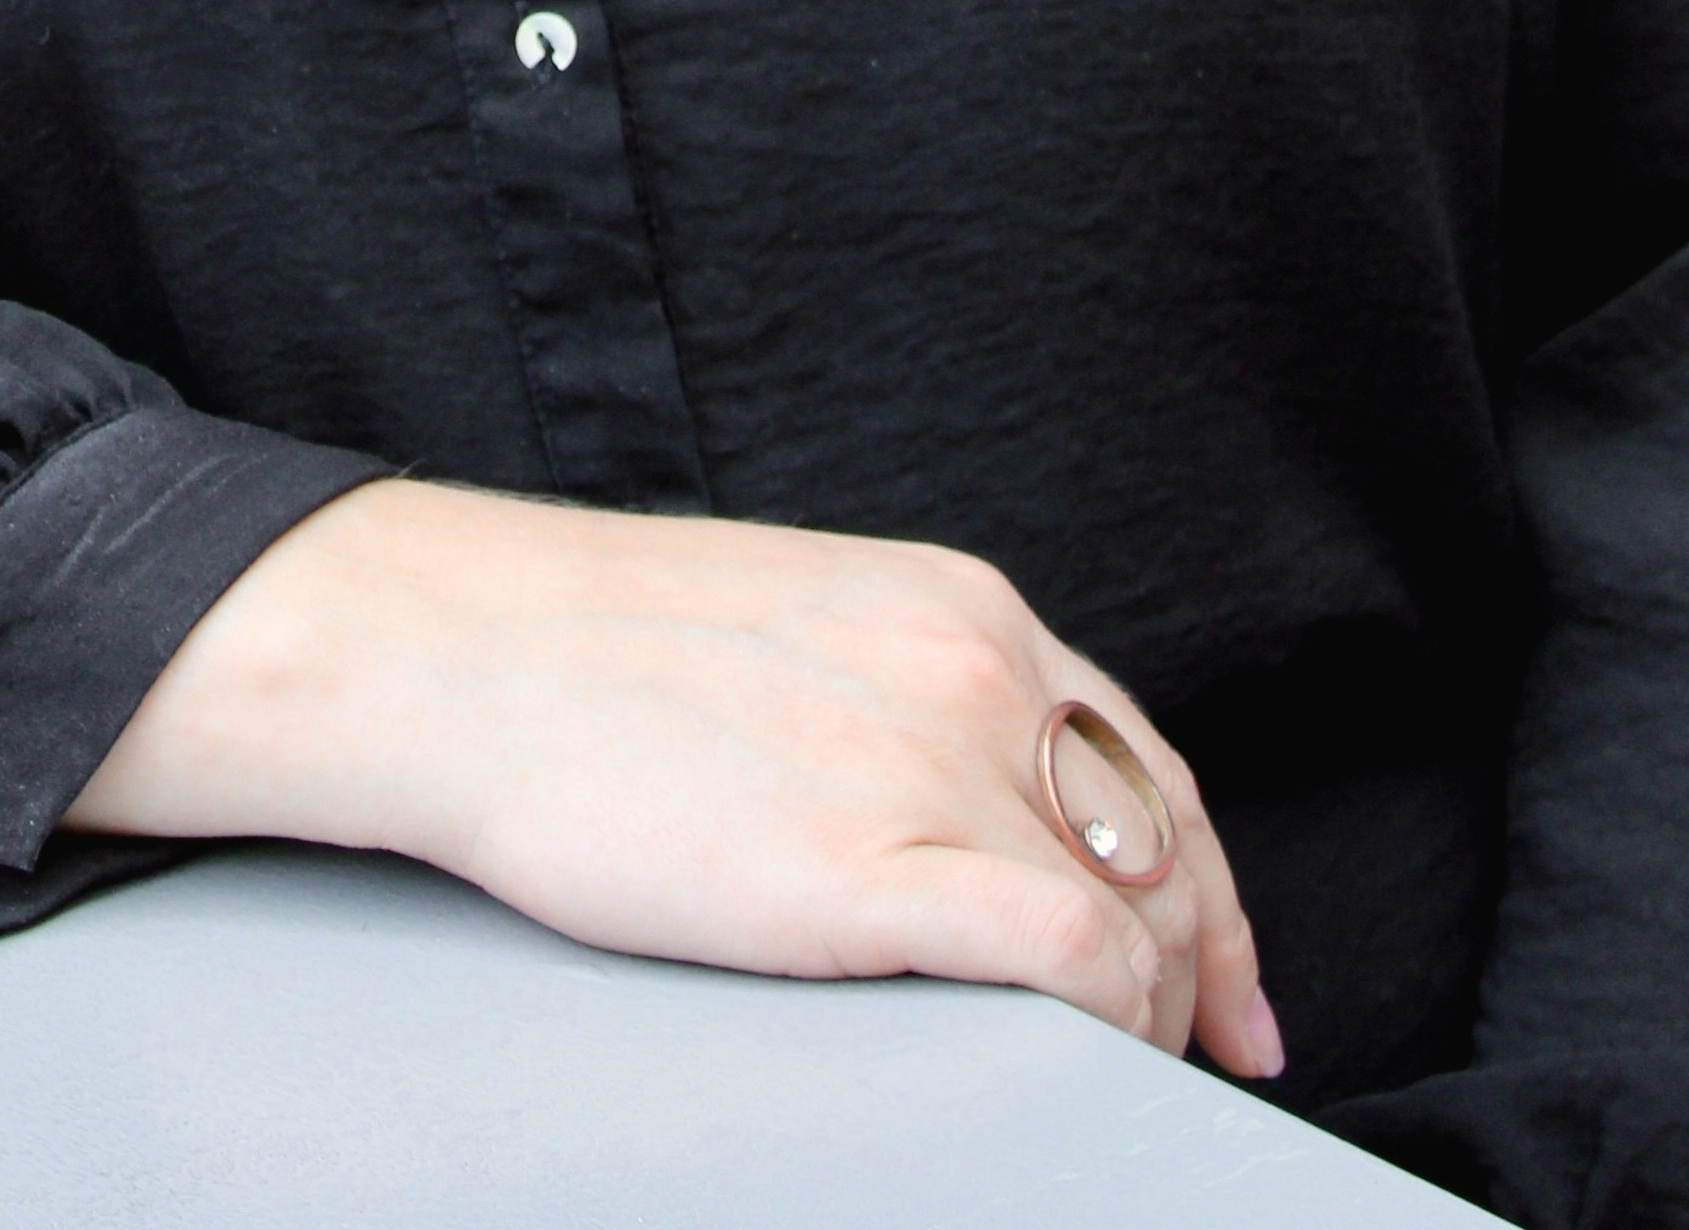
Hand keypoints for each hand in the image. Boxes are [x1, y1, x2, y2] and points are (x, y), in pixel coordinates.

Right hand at [65, 479, 1280, 1077]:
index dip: (1209, 894)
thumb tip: (974, 806)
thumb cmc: (590, 656)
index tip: (1228, 995)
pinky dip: (1104, 1027)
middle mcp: (973, 671)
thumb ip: (907, 695)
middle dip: (1190, 974)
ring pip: (1133, 916)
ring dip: (1144, 1018)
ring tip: (1106, 1080)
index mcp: (958, 608)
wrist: (460, 652)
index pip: (1147, 764)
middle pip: (1160, 848)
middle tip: (1178, 1066)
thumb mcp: (801, 625)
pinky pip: (1068, 961)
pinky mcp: (871, 869)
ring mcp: (929, 764)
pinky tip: (1069, 1069)